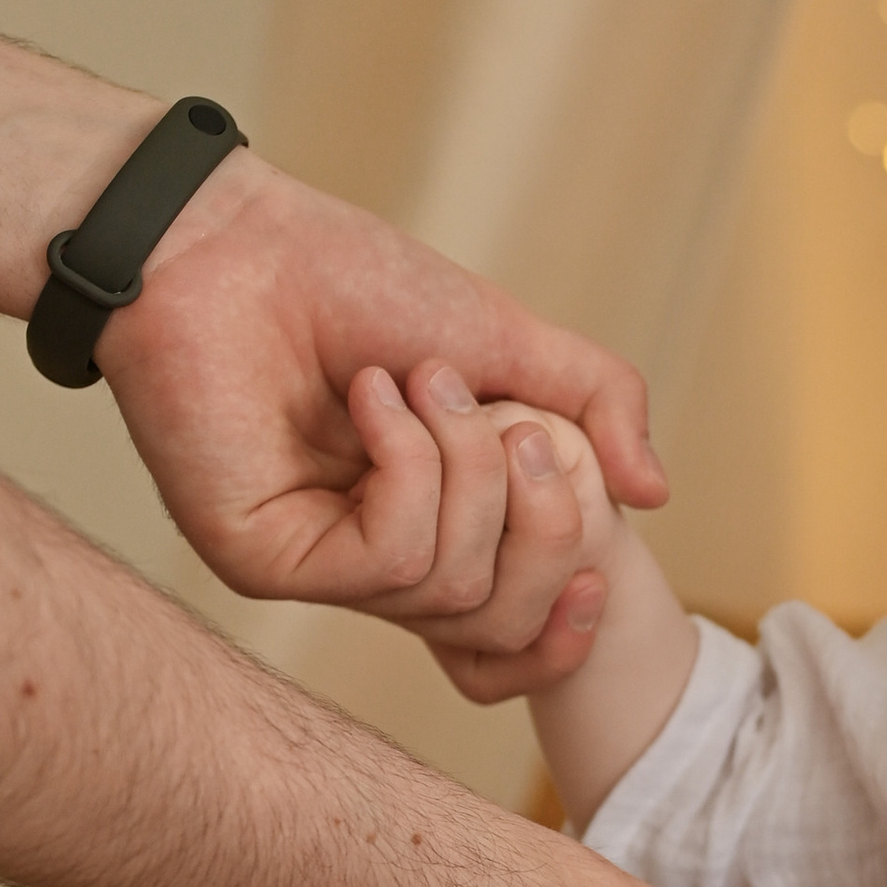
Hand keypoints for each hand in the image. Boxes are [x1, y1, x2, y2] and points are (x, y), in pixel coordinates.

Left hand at [95, 149, 665, 654]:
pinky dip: (409, 469)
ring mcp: (319, 572)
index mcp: (430, 536)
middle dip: (542, 519)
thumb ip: (598, 404)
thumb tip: (653, 497)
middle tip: (510, 421)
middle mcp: (373, 571)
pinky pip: (395, 562)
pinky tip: (371, 401)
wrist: (233, 240)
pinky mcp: (267, 562)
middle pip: (507, 624)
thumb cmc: (351, 280)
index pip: (507, 647)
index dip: (566, 628)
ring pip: (456, 588)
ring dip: (466, 468)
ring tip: (420, 384)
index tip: (606, 560)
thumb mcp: (510, 341)